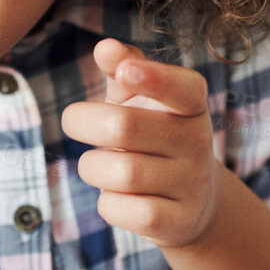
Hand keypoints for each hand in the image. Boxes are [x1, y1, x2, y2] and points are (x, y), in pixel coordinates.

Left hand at [59, 38, 220, 248]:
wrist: (192, 206)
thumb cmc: (153, 138)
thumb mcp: (141, 101)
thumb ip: (124, 69)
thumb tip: (105, 48)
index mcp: (190, 106)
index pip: (184, 88)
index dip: (155, 78)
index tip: (125, 72)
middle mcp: (197, 142)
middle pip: (125, 127)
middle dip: (84, 122)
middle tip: (73, 120)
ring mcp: (190, 185)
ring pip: (120, 172)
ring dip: (93, 167)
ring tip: (100, 165)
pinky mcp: (177, 222)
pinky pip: (121, 209)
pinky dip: (107, 203)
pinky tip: (118, 197)